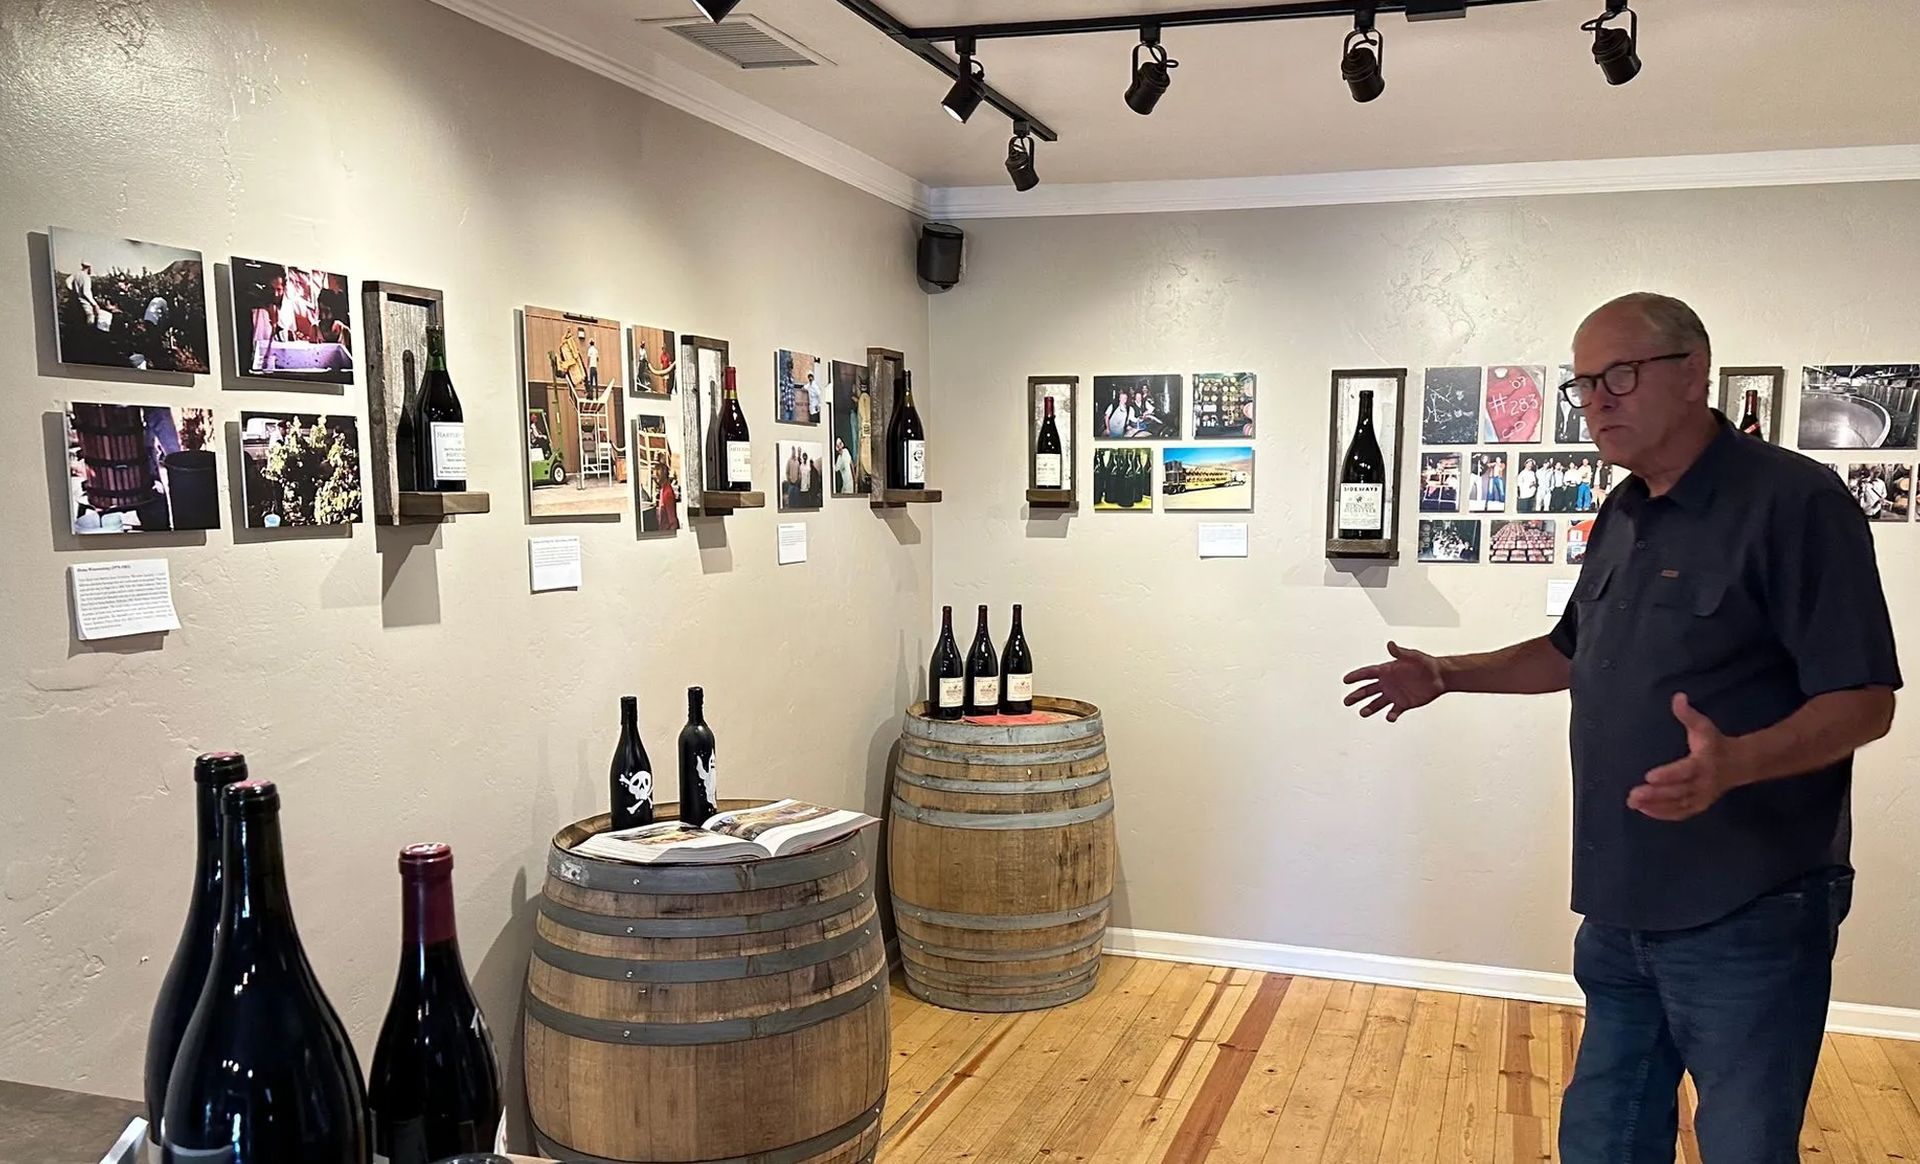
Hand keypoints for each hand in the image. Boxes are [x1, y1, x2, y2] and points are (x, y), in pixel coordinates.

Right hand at [1342, 641, 1444, 721]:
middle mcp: (1388, 683)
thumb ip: (1400, 652)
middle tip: (1347, 701)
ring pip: (1377, 703)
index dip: (1356, 676)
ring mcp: (1395, 694)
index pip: (1367, 673)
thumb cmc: (1427, 664)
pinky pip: (1394, 712)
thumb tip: (1390, 645)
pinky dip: (1391, 716)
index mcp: (1387, 670)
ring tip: (1362, 712)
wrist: (1441, 677)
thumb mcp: (1413, 656)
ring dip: (1369, 708)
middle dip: (1356, 696)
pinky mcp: (1403, 704)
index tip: (1346, 680)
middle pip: (1367, 690)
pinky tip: (1390, 717)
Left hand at [1629, 694, 1738, 820]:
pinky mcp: (1699, 806)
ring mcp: (1702, 797)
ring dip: (1655, 806)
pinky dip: (1662, 814)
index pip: (1685, 771)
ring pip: (1677, 805)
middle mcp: (1703, 783)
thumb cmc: (1715, 743)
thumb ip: (1688, 714)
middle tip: (1633, 795)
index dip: (1668, 775)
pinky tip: (1644, 810)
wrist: (1739, 764)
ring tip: (1633, 803)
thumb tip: (1678, 696)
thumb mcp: (1703, 726)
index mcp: (1704, 762)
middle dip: (1655, 794)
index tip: (1649, 776)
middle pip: (1678, 792)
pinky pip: (1680, 813)